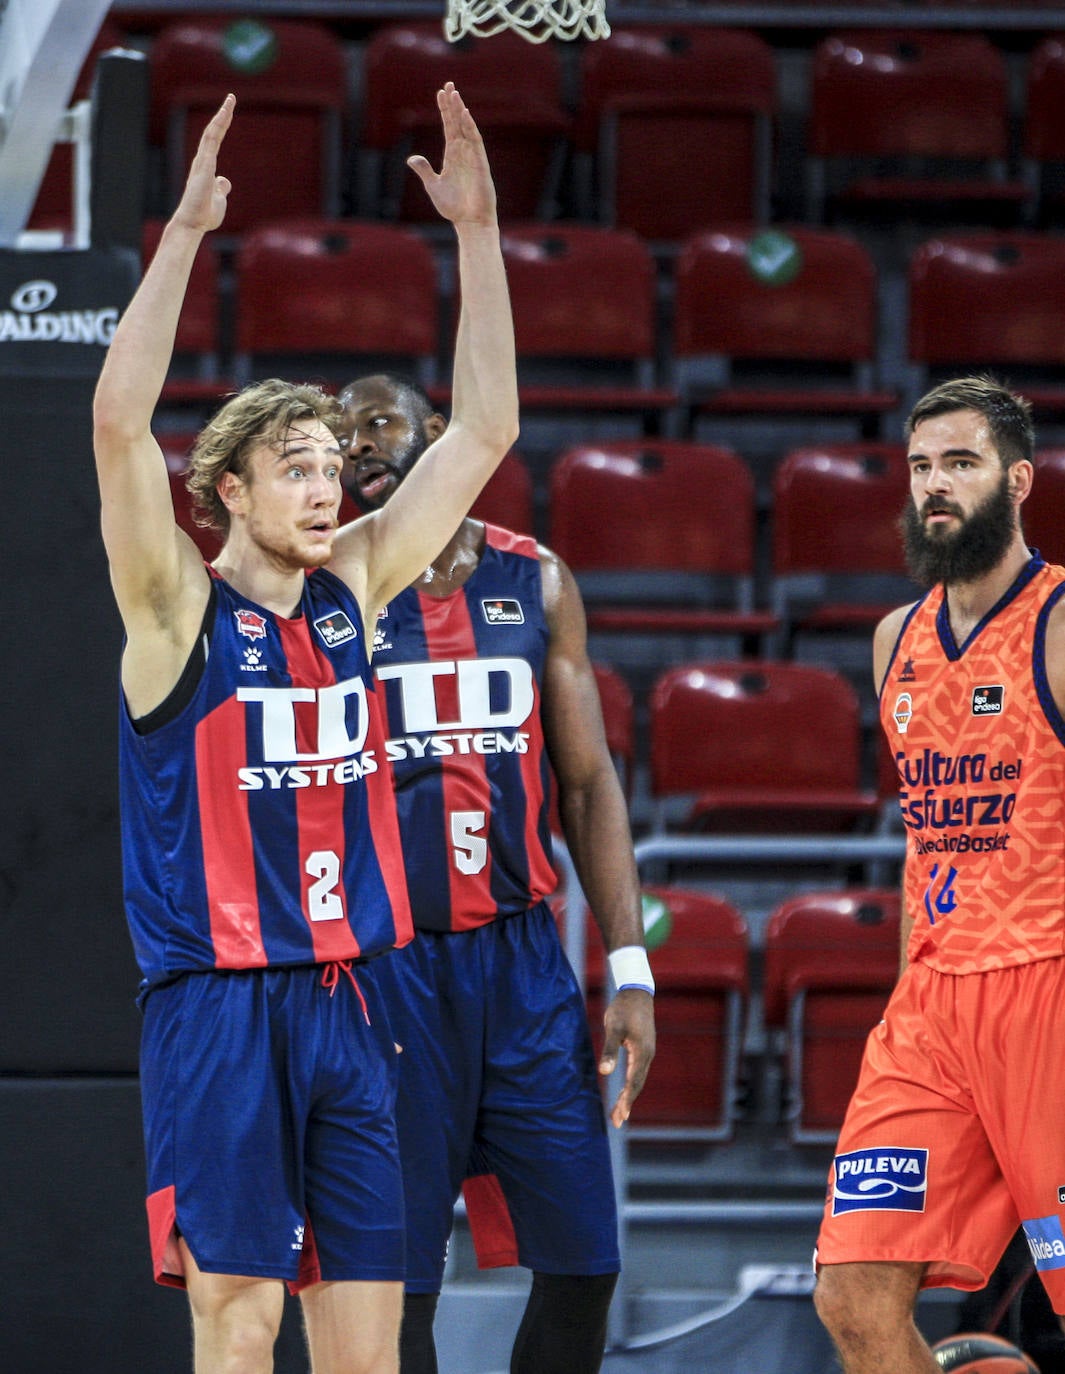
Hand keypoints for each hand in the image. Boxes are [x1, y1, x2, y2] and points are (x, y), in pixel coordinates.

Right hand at [172, 94, 234, 234]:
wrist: (193, 224)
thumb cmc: (203, 215)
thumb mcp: (218, 199)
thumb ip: (220, 188)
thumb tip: (224, 181)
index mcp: (206, 167)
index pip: (215, 141)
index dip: (222, 126)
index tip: (229, 112)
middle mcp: (202, 161)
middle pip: (213, 132)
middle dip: (222, 115)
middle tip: (231, 98)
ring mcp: (202, 162)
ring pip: (211, 133)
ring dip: (221, 116)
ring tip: (230, 101)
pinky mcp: (204, 167)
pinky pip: (211, 142)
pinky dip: (217, 127)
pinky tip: (224, 115)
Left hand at [407, 82, 496, 225]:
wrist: (469, 222)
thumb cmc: (453, 207)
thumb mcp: (433, 186)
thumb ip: (424, 170)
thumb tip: (411, 158)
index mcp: (452, 155)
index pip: (448, 127)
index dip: (445, 110)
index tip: (440, 93)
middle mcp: (463, 152)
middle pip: (457, 122)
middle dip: (453, 103)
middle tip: (449, 84)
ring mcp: (472, 156)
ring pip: (466, 128)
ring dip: (460, 111)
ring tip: (455, 93)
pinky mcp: (480, 164)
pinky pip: (475, 142)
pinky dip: (470, 127)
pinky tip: (464, 115)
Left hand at [599, 988, 655, 1128]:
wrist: (637, 992)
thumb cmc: (623, 1009)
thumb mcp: (614, 1028)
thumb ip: (609, 1050)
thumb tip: (604, 1073)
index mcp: (642, 1053)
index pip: (634, 1082)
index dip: (626, 1100)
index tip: (620, 1116)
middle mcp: (647, 1056)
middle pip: (637, 1085)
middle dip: (627, 1103)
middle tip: (617, 1121)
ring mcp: (647, 1052)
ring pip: (638, 1079)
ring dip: (628, 1096)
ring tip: (619, 1112)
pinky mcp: (643, 1048)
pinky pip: (637, 1072)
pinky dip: (630, 1084)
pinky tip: (624, 1090)